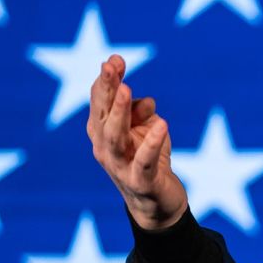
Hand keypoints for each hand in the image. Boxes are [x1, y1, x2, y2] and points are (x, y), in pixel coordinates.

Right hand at [86, 54, 187, 230]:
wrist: (156, 204)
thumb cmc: (148, 159)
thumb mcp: (146, 130)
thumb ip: (142, 113)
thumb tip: (146, 101)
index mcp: (102, 131)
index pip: (100, 102)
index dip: (106, 81)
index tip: (115, 59)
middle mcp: (104, 147)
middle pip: (102, 115)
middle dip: (107, 90)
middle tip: (112, 66)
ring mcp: (119, 166)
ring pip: (114, 137)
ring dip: (120, 112)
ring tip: (127, 89)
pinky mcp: (140, 182)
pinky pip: (144, 162)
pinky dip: (151, 143)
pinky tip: (162, 126)